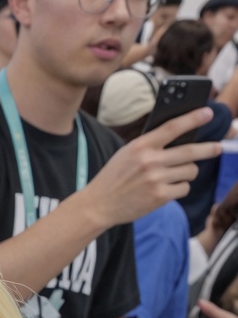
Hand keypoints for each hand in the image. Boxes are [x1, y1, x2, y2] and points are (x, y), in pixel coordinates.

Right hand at [84, 109, 225, 229]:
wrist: (99, 204)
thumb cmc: (115, 177)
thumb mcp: (127, 153)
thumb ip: (150, 145)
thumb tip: (181, 137)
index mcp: (141, 146)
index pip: (172, 127)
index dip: (193, 118)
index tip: (208, 113)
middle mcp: (150, 161)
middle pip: (190, 152)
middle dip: (208, 149)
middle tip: (218, 147)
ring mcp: (155, 180)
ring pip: (190, 171)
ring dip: (189, 171)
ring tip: (178, 173)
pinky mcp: (159, 197)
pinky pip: (184, 188)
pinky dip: (180, 188)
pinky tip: (168, 188)